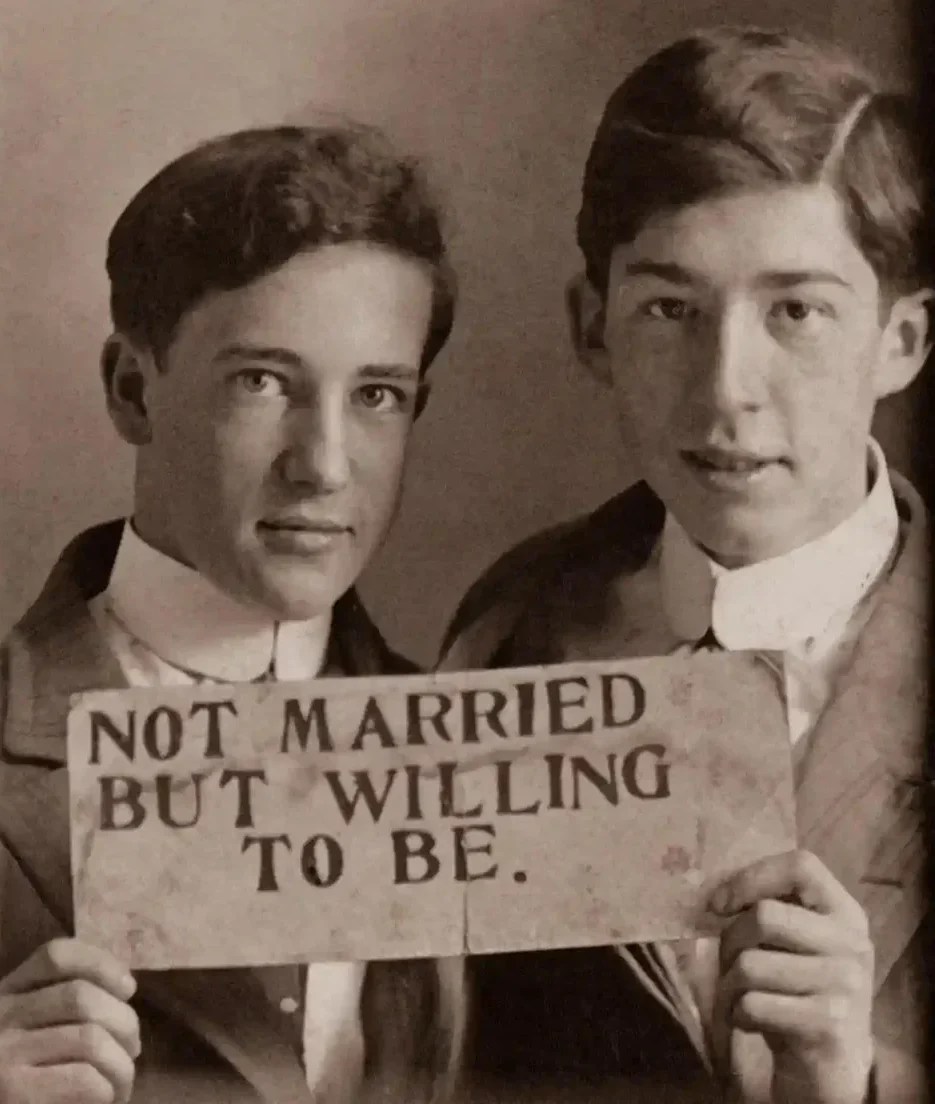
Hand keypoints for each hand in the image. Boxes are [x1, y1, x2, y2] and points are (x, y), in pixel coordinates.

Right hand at [0, 939, 139, 1103]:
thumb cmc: (28, 1079)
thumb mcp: (33, 1030)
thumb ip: (64, 1005)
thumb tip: (124, 988)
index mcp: (5, 995)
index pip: (56, 956)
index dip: (102, 964)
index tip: (128, 987)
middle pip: (81, 997)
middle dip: (124, 1023)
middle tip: (132, 1050)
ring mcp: (3, 1055)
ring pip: (90, 1039)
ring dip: (121, 1065)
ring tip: (122, 1084)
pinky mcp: (12, 1094)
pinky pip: (83, 1079)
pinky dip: (108, 1090)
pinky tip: (106, 1099)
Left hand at [708, 850, 873, 1103]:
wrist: (831, 1067)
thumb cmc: (798, 991)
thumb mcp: (794, 944)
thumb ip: (769, 910)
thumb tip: (712, 896)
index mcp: (844, 912)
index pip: (801, 866)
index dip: (752, 877)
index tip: (720, 903)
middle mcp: (852, 943)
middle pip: (765, 916)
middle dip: (730, 941)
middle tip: (731, 962)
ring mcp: (845, 984)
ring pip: (750, 964)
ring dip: (729, 984)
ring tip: (742, 996)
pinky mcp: (828, 1024)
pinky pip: (752, 1005)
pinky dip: (737, 1014)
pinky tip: (751, 1021)